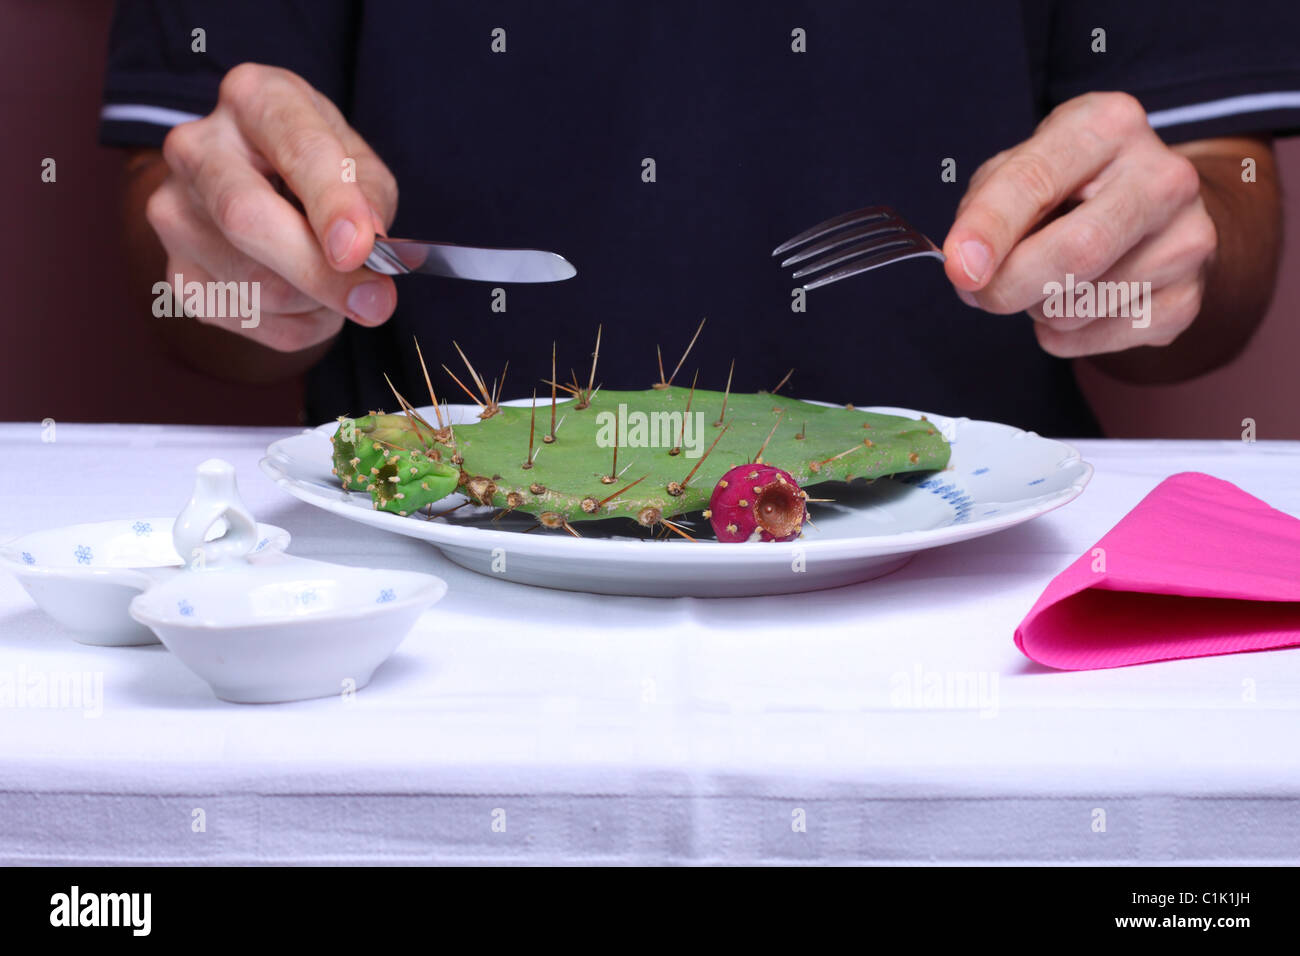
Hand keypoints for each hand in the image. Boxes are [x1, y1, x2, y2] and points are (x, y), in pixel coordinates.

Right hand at [146, 63, 398, 352]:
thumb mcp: (359, 164)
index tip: (358, 250)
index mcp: (253, 99)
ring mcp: (174, 212)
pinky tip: (307, 298)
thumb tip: (366, 255)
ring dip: (317, 301)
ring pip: (254, 283)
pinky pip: (249, 319)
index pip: (295, 149)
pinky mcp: (176, 272)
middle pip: (245, 218)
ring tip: (338, 283)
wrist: (254, 184)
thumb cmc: (316, 168)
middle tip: (376, 303)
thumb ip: (370, 201)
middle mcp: (196, 147)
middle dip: (317, 271)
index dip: (331, 204)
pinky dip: (298, 325)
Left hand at [942, 92, 1217, 357]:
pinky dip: (1062, 334)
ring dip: (1035, 307)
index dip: (990, 229)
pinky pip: (1094, 339)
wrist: (1155, 213)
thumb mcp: (1020, 170)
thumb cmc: (1070, 187)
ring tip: (1049, 276)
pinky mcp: (1189, 298)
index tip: (960, 267)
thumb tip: (968, 269)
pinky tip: (1077, 299)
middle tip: (980, 294)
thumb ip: (985, 209)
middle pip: (1076, 252)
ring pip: (1077, 306)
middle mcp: (1162, 177)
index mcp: (1107, 125)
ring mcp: (1186, 239)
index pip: (1036, 180)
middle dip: (1008, 286)